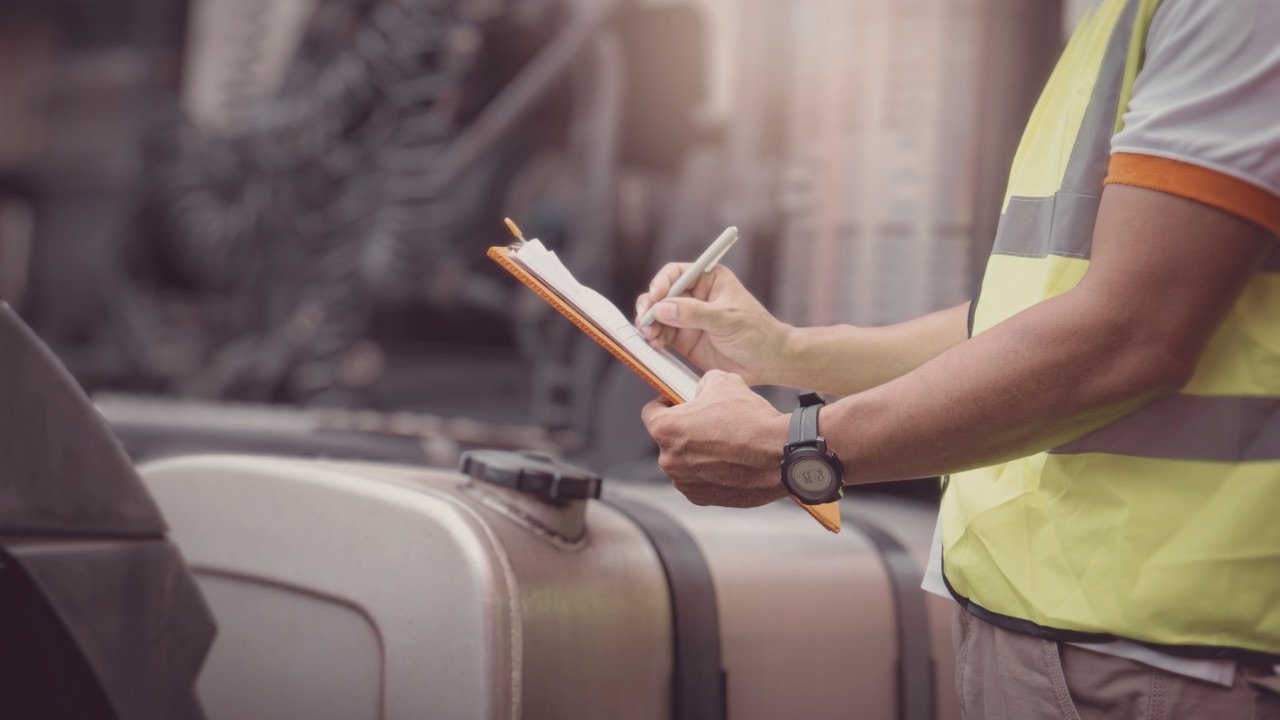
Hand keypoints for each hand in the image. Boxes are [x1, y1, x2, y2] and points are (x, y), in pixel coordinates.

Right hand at [635, 264, 790, 385]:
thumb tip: (662, 308)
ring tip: (650, 337)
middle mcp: (694, 297)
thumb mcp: (726, 319)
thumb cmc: (756, 333)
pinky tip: (655, 345)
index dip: (661, 283)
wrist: (768, 362)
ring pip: (658, 317)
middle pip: (661, 295)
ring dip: (649, 325)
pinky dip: (654, 340)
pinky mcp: (684, 340)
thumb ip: (694, 313)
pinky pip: (662, 336)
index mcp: (708, 280)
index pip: (676, 274)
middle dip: (650, 307)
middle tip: (645, 321)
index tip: (655, 298)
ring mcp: (687, 319)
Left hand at [641, 370, 790, 507]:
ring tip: (725, 443)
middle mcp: (669, 460)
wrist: (781, 454)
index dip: (664, 404)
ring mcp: (685, 482)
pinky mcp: (702, 499)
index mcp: (666, 429)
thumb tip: (699, 391)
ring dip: (697, 453)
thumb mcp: (723, 382)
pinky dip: (709, 472)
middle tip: (710, 423)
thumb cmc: (752, 419)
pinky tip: (730, 461)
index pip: (650, 413)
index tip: (677, 403)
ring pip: (683, 462)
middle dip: (685, 431)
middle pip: (668, 440)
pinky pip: (698, 481)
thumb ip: (701, 385)